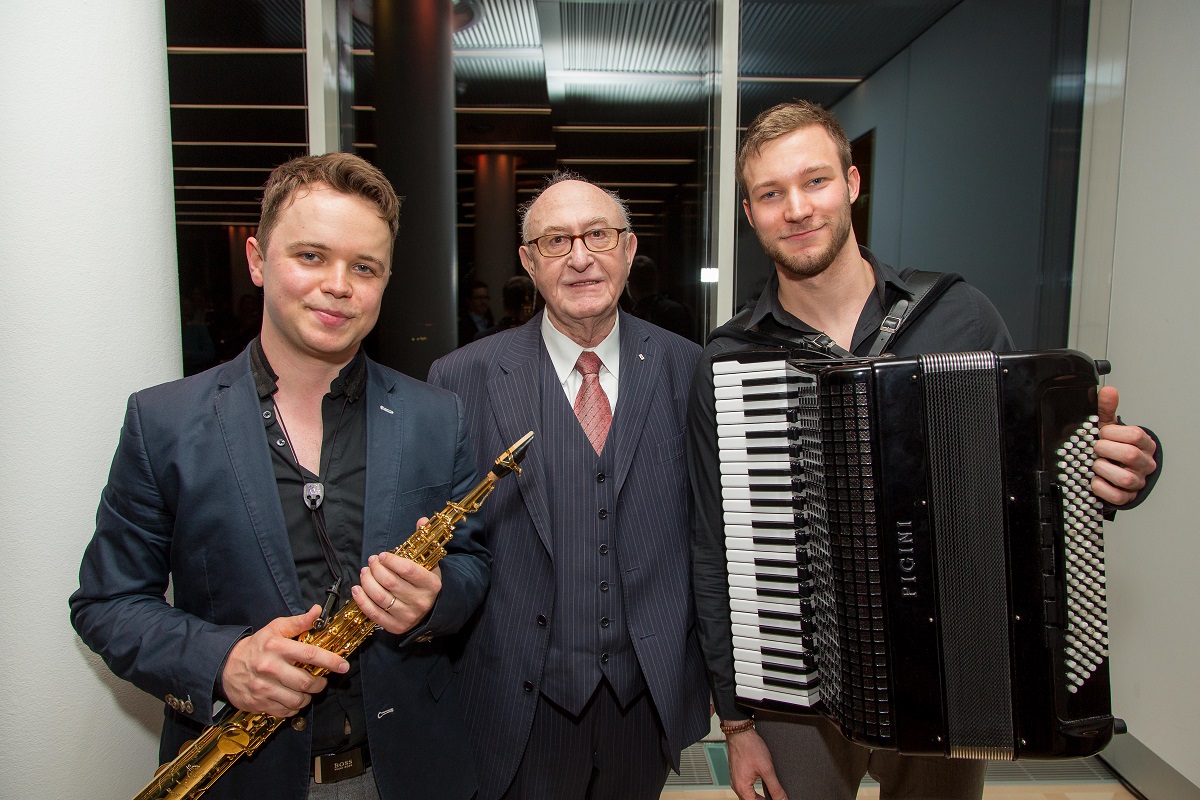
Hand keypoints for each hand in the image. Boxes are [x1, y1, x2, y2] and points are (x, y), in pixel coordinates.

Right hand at [221, 605, 348, 716]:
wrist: (226, 666)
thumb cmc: (257, 646)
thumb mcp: (276, 628)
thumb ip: (299, 622)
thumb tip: (317, 611)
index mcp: (277, 647)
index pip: (310, 655)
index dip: (331, 661)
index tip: (343, 666)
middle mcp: (270, 668)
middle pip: (306, 682)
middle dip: (320, 683)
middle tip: (321, 680)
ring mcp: (263, 688)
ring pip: (297, 700)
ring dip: (308, 697)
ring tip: (307, 690)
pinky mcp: (259, 703)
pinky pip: (285, 711)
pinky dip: (294, 707)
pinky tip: (293, 698)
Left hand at [352, 518, 441, 634]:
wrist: (431, 611)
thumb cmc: (425, 582)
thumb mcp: (429, 563)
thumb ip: (424, 541)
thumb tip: (421, 521)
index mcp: (431, 584)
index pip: (408, 570)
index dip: (392, 561)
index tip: (382, 555)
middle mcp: (421, 602)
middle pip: (390, 582)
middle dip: (376, 569)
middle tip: (371, 561)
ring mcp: (408, 616)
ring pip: (380, 597)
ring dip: (367, 582)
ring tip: (364, 572)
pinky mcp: (396, 627)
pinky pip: (374, 613)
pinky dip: (362, 600)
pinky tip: (357, 588)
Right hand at [727, 728, 786, 799]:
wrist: (740, 732)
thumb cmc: (750, 747)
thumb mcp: (767, 769)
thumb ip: (775, 788)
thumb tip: (782, 799)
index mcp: (742, 788)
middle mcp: (736, 785)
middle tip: (775, 797)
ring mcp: (735, 779)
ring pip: (748, 795)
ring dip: (758, 797)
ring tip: (770, 794)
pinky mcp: (737, 773)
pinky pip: (745, 787)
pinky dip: (753, 790)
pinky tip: (762, 785)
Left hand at [1091, 386, 1157, 505]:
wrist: (1112, 472)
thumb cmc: (1113, 448)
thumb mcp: (1109, 428)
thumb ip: (1107, 410)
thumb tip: (1108, 391)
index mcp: (1144, 444)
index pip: (1134, 435)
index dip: (1113, 433)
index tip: (1102, 433)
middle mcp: (1144, 463)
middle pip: (1130, 455)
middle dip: (1106, 450)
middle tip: (1096, 449)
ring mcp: (1137, 481)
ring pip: (1125, 478)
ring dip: (1103, 469)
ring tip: (1096, 464)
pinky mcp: (1127, 497)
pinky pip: (1117, 496)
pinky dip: (1102, 488)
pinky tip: (1095, 480)